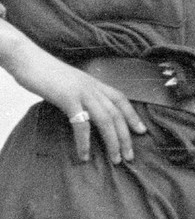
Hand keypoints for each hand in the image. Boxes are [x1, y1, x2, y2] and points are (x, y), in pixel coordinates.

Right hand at [5, 45, 144, 162]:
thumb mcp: (71, 83)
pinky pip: (81, 124)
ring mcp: (82, 93)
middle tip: (130, 156)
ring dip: (112, 142)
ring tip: (115, 159)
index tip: (142, 131)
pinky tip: (84, 154)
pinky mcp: (68, 98)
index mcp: (95, 84)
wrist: (28, 59)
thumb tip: (86, 112)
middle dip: (126, 137)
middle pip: (117, 115)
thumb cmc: (46, 73)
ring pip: (106, 120)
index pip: (122, 100)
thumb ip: (82, 95)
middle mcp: (93, 88)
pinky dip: (84, 141)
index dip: (133, 116)